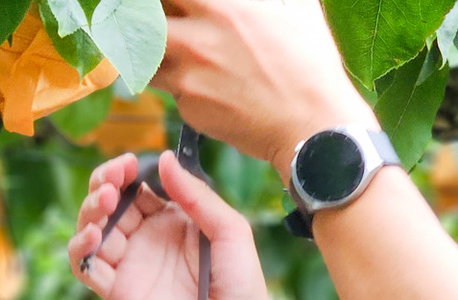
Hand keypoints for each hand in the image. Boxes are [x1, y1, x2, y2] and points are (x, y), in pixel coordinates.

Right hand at [68, 150, 285, 299]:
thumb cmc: (242, 281)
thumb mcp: (228, 228)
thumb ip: (196, 195)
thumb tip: (163, 158)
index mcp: (169, 220)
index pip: (134, 187)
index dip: (125, 172)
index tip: (130, 163)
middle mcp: (145, 239)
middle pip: (106, 203)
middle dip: (102, 184)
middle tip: (112, 182)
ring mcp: (129, 264)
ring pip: (90, 228)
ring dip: (89, 210)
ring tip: (106, 202)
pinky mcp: (118, 290)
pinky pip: (85, 265)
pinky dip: (79, 247)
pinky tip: (93, 235)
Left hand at [154, 0, 377, 180]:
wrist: (317, 128)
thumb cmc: (312, 65)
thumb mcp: (296, 7)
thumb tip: (252, 0)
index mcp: (220, 2)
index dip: (159, 2)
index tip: (165, 6)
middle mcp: (196, 33)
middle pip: (140, 17)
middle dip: (143, 20)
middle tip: (158, 25)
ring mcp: (189, 71)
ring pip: (144, 53)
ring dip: (155, 53)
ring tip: (183, 58)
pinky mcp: (189, 105)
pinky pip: (170, 89)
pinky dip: (182, 87)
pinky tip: (213, 91)